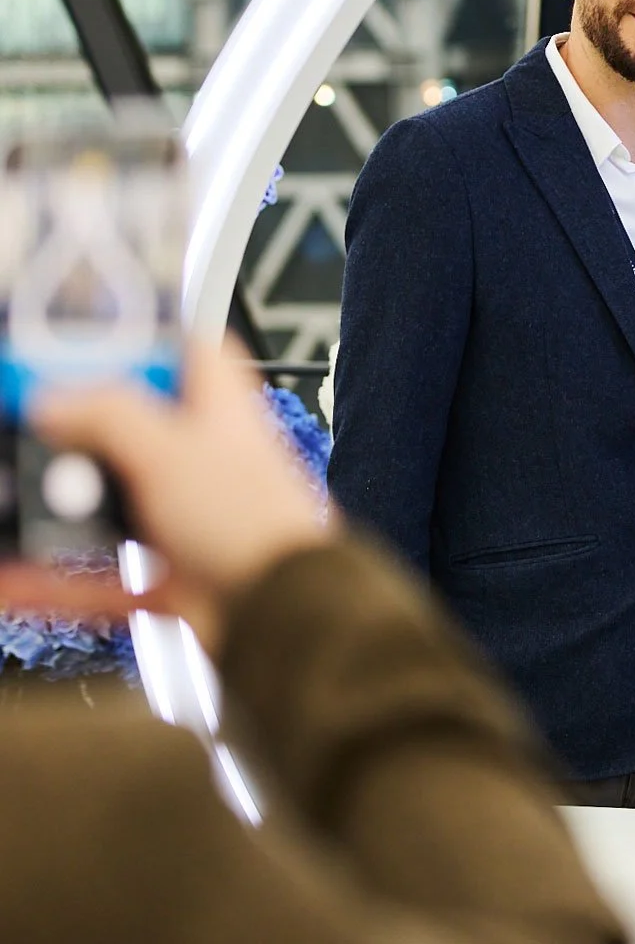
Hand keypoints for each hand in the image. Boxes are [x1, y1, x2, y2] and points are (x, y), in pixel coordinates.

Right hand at [0, 338, 333, 651]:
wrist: (284, 615)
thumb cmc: (259, 525)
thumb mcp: (171, 449)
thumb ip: (110, 415)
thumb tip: (56, 398)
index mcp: (221, 414)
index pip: (192, 356)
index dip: (144, 343)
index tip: (85, 346)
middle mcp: (207, 464)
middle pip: (132, 433)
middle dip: (78, 437)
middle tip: (31, 431)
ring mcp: (189, 522)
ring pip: (110, 507)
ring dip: (60, 509)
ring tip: (18, 497)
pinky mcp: (174, 579)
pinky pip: (100, 577)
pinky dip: (57, 579)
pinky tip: (17, 577)